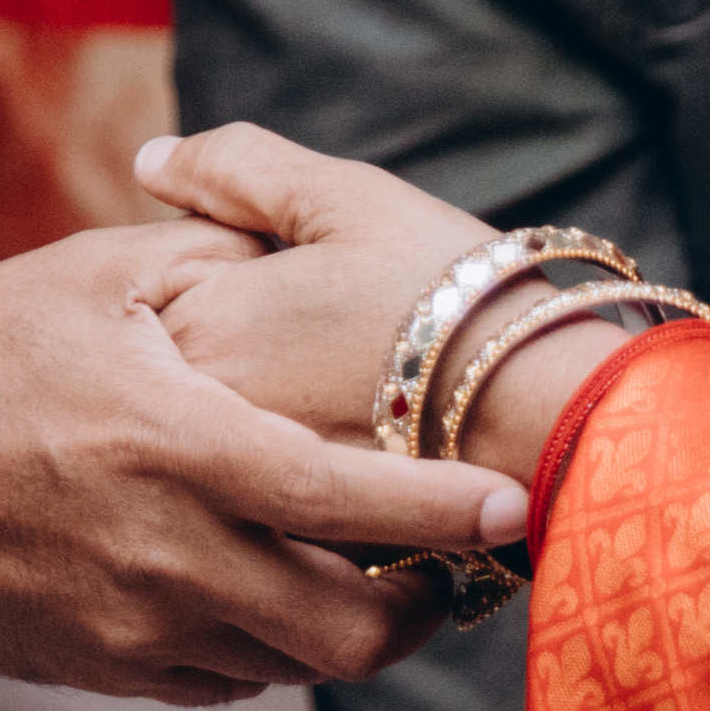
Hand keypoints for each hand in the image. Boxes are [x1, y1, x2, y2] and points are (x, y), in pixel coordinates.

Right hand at [0, 223, 528, 703]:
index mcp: (172, 445)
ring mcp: (127, 626)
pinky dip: (264, 646)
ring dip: (344, 628)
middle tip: (444, 565)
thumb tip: (302, 243)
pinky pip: (222, 681)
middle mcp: (161, 554)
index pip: (352, 504)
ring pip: (293, 665)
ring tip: (365, 575)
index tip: (511, 504)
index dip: (446, 515)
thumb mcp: (83, 277)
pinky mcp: (95, 669)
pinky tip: (257, 587)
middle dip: (419, 608)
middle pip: (349, 630)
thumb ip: (207, 257)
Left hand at [134, 124, 636, 495]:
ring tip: (356, 404)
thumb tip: (151, 161)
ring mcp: (242, 493)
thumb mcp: (350, 200)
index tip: (310, 289)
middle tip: (341, 350)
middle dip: (236, 358)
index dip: (234, 279)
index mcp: (202, 322)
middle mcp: (203, 418)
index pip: (154, 297)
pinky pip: (265, 515)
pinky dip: (298, 493)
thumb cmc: (461, 296)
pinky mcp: (295, 549)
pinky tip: (365, 466)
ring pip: (215, 450)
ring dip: (261, 426)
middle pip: (174, 380)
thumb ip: (239, 169)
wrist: (557, 419)